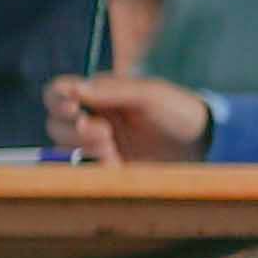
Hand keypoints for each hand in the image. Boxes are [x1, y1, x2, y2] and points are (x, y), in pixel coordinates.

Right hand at [49, 72, 209, 161]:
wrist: (202, 144)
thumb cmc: (177, 110)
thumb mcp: (148, 94)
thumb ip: (111, 90)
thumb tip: (73, 89)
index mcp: (97, 93)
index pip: (57, 92)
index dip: (57, 100)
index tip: (74, 109)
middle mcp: (90, 116)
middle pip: (55, 122)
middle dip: (75, 130)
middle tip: (105, 134)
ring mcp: (95, 143)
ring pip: (63, 146)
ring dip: (83, 148)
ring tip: (112, 151)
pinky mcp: (103, 165)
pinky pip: (81, 169)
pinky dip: (92, 168)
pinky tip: (114, 166)